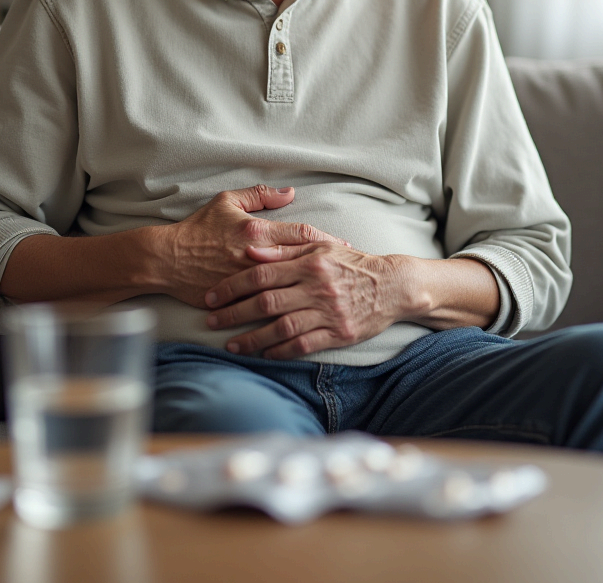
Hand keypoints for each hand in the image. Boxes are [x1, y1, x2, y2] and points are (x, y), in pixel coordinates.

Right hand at [152, 185, 349, 307]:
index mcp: (256, 231)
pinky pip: (268, 306)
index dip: (326, 240)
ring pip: (289, 287)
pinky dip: (288, 308)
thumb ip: (259, 196)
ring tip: (331, 294)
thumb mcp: (225, 202)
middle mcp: (256, 257)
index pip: (301, 234)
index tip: (344, 246)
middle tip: (347, 271)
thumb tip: (289, 192)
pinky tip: (303, 312)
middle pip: (301, 262)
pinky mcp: (238, 300)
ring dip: (311, 290)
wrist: (167, 259)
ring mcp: (248, 281)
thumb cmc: (197, 229)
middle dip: (326, 267)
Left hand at [203, 242, 409, 358]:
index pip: (261, 274)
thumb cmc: (352, 264)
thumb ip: (284, 249)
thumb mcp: (320, 247)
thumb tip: (250, 250)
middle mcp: (316, 287)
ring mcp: (328, 312)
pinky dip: (282, 351)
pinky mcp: (338, 334)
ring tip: (232, 345)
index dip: (232, 286)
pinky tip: (265, 355)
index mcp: (308, 263)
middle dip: (233, 313)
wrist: (392, 286)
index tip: (211, 296)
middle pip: (265, 302)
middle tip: (211, 322)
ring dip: (252, 338)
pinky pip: (304, 345)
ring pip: (281, 328)